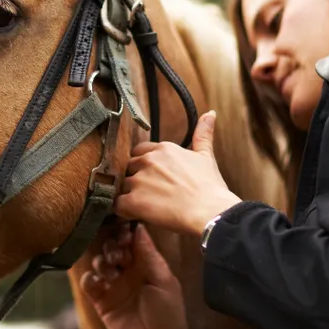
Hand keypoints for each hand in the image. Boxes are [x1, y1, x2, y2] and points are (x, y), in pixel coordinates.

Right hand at [80, 224, 191, 328]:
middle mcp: (126, 271)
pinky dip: (89, 279)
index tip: (123, 232)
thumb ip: (149, 255)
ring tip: (111, 272)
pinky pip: (89, 284)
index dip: (124, 233)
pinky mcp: (101, 301)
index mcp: (144, 264)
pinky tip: (98, 283)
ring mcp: (112, 285)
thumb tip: (140, 227)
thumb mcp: (163, 280)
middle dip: (111, 246)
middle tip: (118, 256)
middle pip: (111, 247)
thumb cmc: (168, 312)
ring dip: (102, 262)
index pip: (129, 240)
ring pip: (98, 262)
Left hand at [115, 111, 240, 237]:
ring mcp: (139, 180)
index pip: (140, 152)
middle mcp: (148, 160)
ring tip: (146, 207)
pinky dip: (124, 212)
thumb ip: (203, 134)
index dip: (145, 167)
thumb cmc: (210, 188)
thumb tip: (210, 113)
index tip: (154, 178)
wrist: (210, 211)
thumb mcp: (206, 156)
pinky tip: (136, 215)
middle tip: (150, 194)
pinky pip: (118, 205)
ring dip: (130, 196)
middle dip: (136, 180)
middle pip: (129, 168)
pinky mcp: (134, 201)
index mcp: (163, 149)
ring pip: (123, 186)